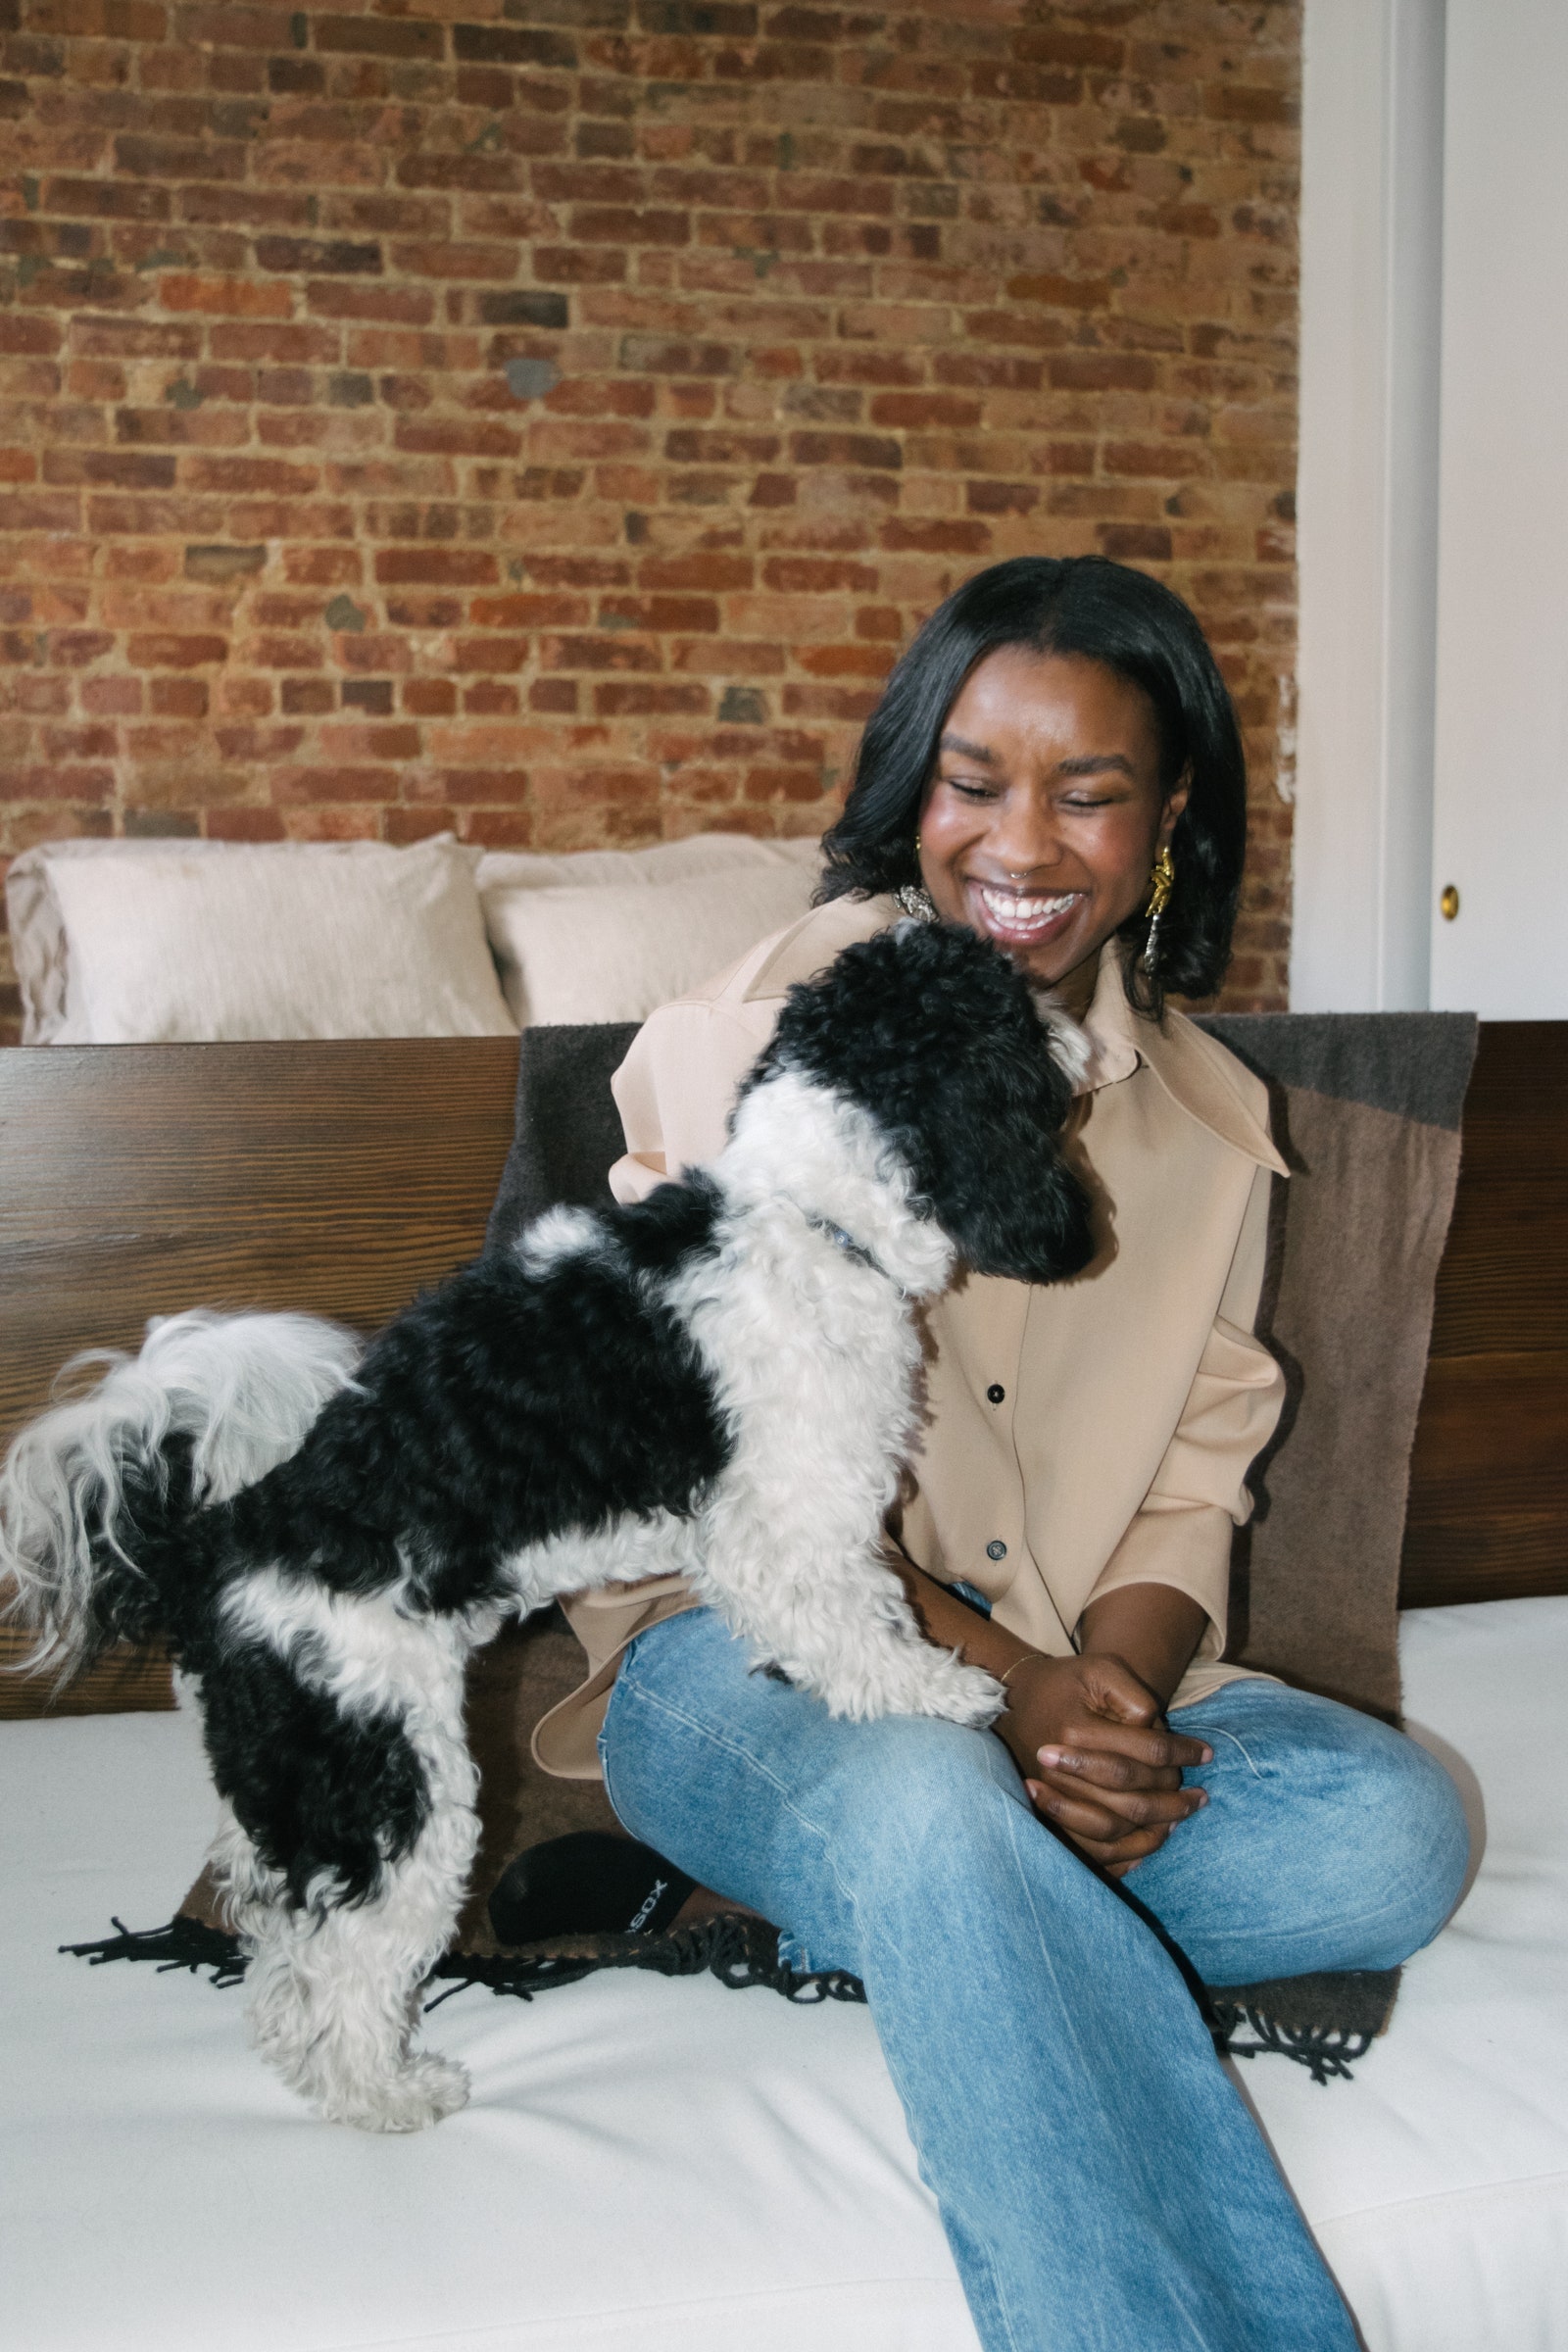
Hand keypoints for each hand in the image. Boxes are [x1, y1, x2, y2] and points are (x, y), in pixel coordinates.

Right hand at [994, 1651, 1211, 1877]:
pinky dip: (1124, 1852)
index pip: (1146, 1751)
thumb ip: (1133, 1696)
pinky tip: (1150, 1840)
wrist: (1017, 1702)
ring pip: (1114, 1829)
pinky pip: (1092, 1848)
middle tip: (1201, 1797)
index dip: (1182, 1753)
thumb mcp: (1100, 1669)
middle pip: (1132, 1799)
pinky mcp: (1052, 1815)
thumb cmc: (1066, 1683)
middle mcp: (1063, 1773)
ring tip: (1182, 1818)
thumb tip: (1157, 1729)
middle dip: (1174, 1800)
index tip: (1207, 1753)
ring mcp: (1054, 1799)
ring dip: (1155, 1827)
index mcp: (1078, 1732)